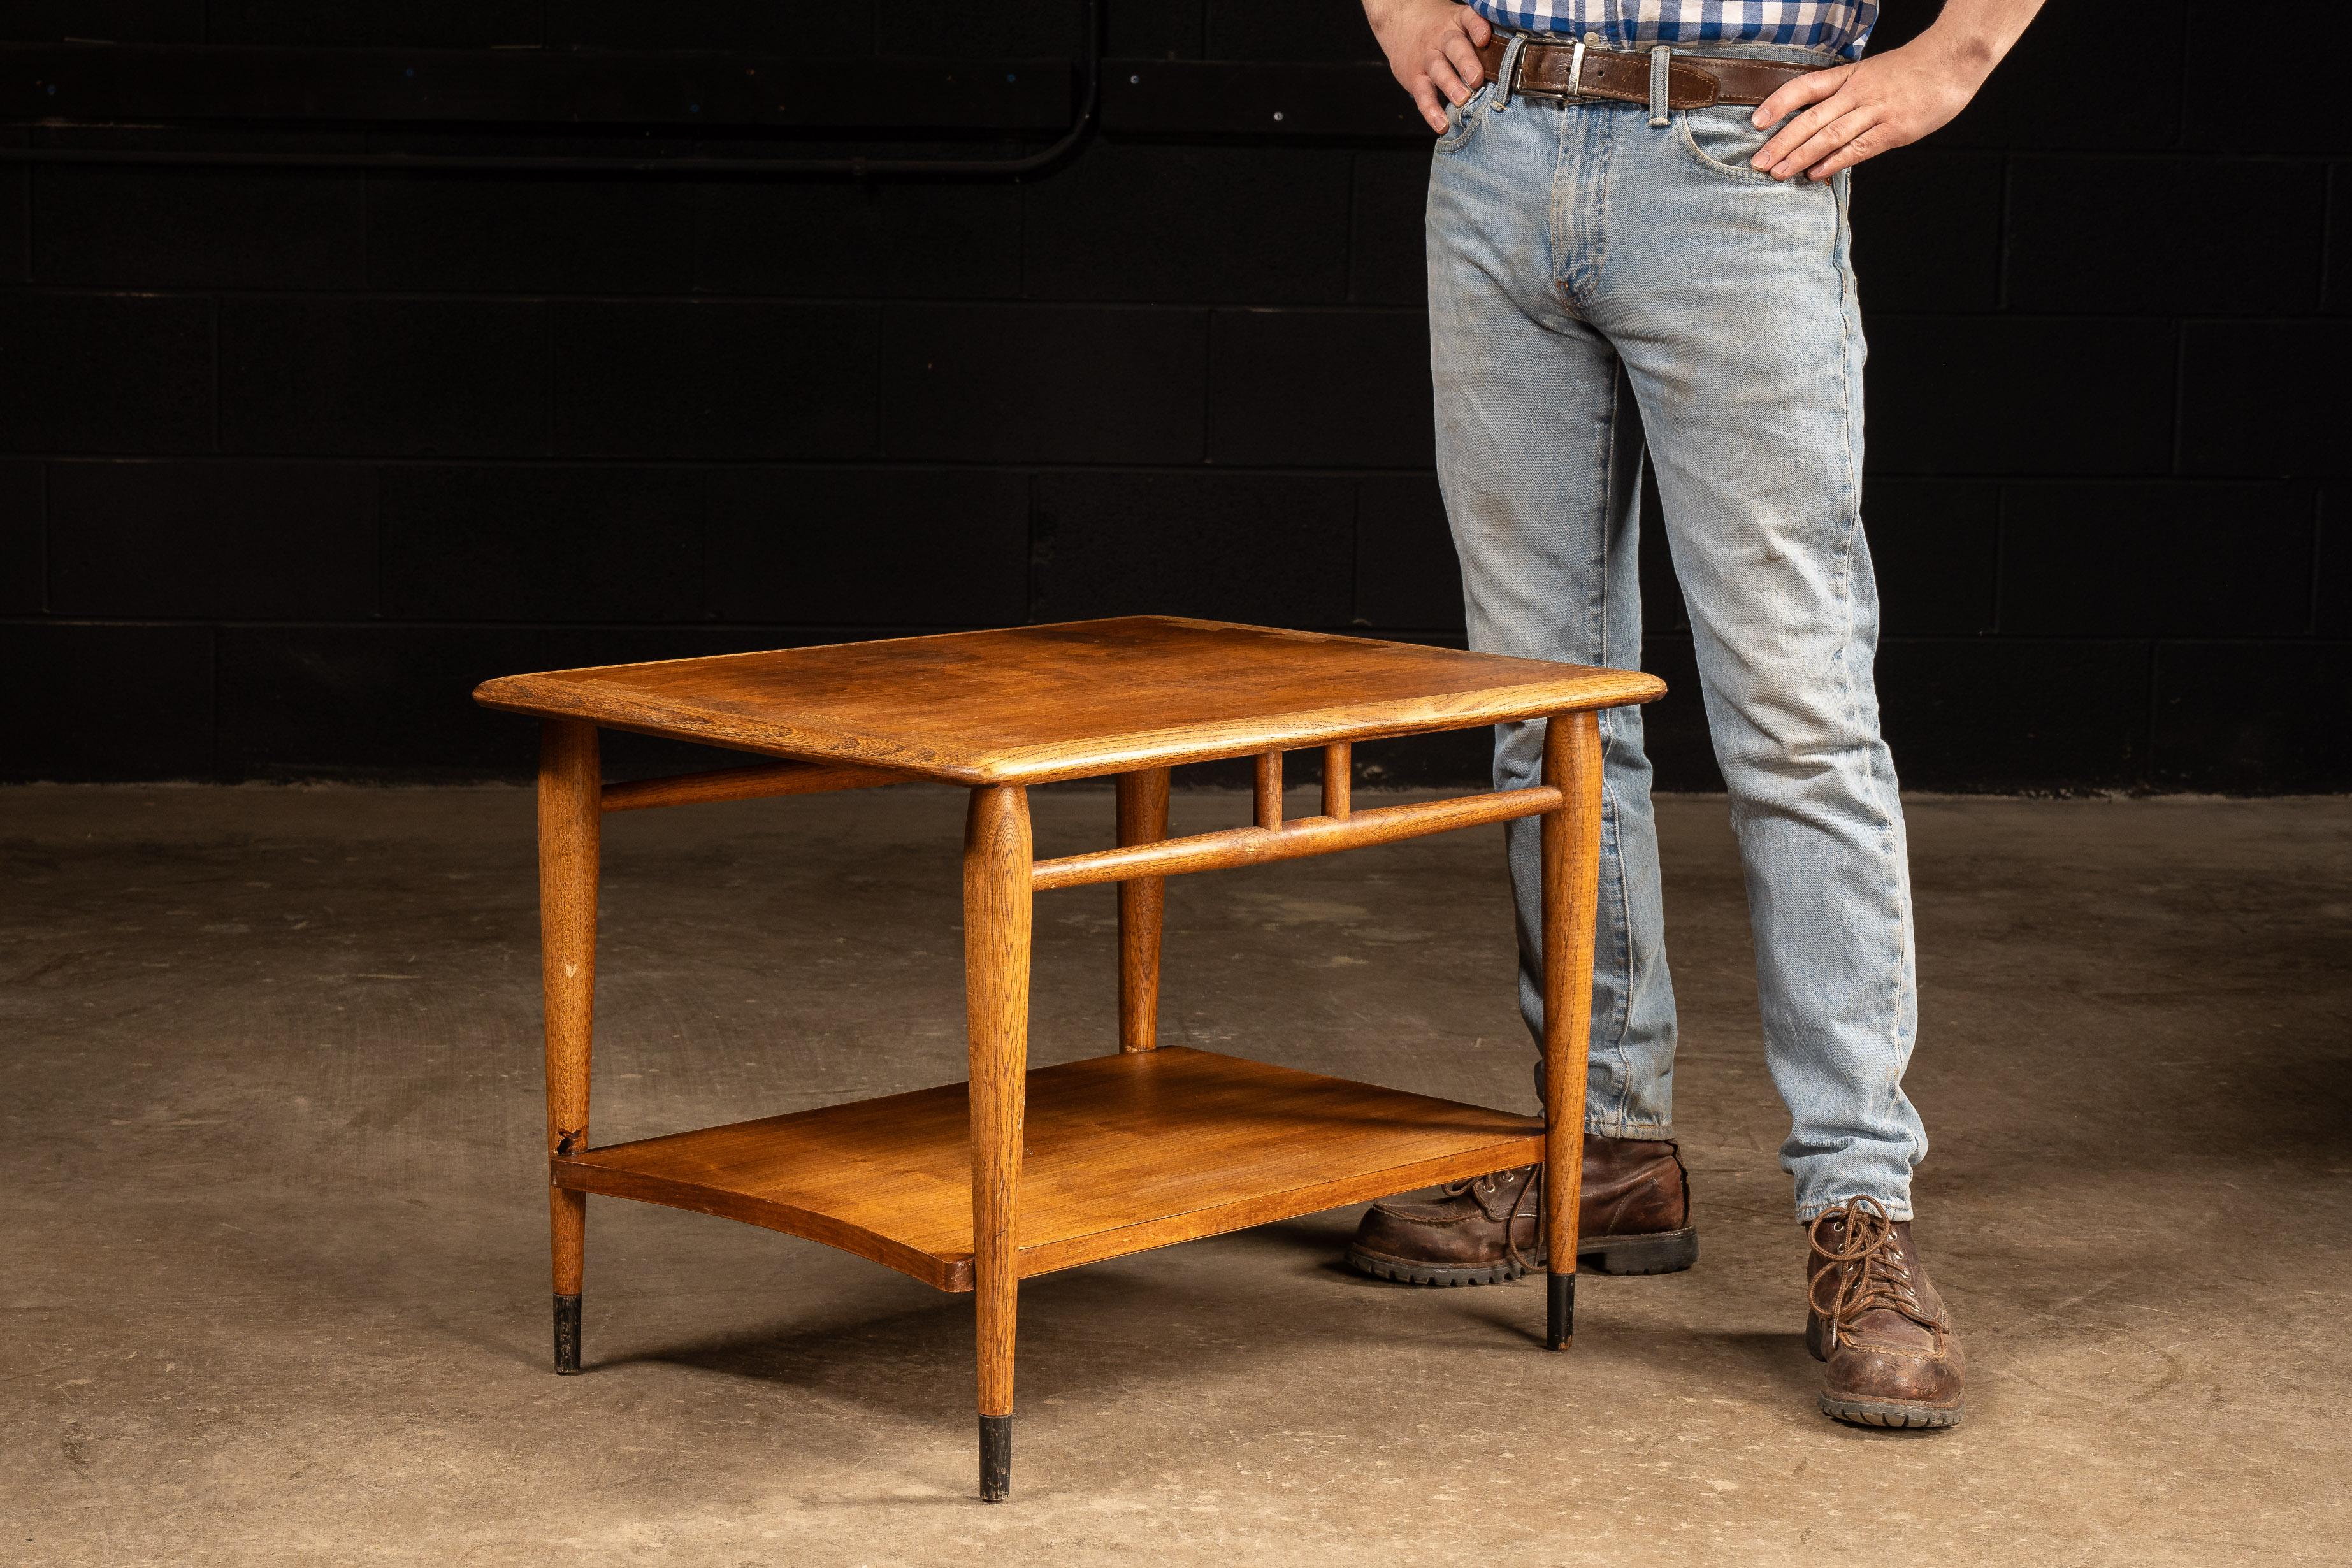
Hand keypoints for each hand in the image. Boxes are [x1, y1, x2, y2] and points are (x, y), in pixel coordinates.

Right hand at [1363, 0, 1492, 133]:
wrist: (1401, 22)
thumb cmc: (1440, 29)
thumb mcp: (1458, 23)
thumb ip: (1479, 38)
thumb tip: (1510, 61)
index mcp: (1457, 22)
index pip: (1468, 19)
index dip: (1477, 27)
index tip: (1485, 38)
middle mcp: (1442, 37)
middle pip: (1454, 46)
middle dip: (1465, 62)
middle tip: (1476, 78)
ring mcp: (1427, 58)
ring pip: (1437, 69)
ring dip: (1450, 85)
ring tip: (1461, 99)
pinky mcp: (1415, 78)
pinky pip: (1422, 94)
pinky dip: (1431, 111)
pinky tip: (1441, 124)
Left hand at [1747, 31, 1990, 181]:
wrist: (1953, 60)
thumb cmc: (1911, 70)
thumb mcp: (1871, 73)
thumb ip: (1844, 94)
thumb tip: (1814, 121)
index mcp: (1849, 76)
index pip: (1805, 87)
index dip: (1778, 103)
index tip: (1755, 122)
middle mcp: (1858, 92)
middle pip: (1811, 117)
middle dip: (1781, 141)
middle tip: (1758, 162)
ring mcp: (1877, 110)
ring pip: (1830, 134)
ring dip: (1800, 156)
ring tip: (1777, 172)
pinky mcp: (1896, 129)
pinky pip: (1860, 148)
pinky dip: (1835, 162)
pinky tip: (1816, 174)